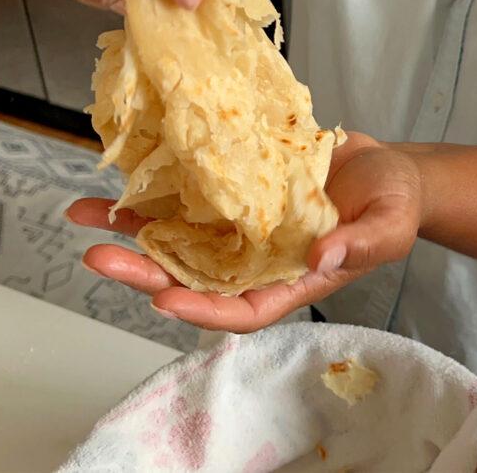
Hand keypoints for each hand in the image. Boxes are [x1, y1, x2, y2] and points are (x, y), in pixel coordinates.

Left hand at [68, 133, 421, 331]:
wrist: (382, 166)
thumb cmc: (393, 202)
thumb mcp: (390, 224)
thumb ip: (361, 243)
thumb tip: (320, 259)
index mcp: (293, 279)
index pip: (244, 308)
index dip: (203, 309)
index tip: (165, 298)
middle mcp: (257, 258)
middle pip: (195, 276)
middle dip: (146, 270)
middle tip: (101, 258)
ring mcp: (240, 226)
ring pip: (178, 237)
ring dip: (130, 231)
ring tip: (83, 217)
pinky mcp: (232, 192)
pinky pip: (187, 197)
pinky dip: (151, 191)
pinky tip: (115, 182)